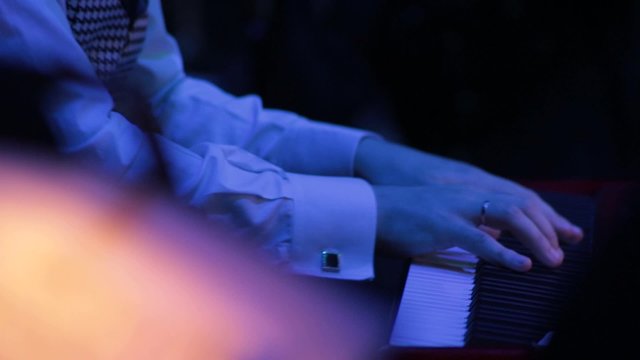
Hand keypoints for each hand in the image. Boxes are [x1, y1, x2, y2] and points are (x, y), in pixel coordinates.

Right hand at [373, 183, 582, 271]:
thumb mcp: (440, 214)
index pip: (516, 197)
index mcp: (466, 191)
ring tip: (552, 259)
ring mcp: (454, 207)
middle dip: (548, 226)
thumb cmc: (399, 215)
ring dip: (535, 238)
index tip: (565, 232)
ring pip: (508, 216)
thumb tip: (490, 236)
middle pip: (519, 203)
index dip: (544, 214)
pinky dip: (504, 254)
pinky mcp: (440, 224)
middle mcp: (466, 194)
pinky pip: (479, 239)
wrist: (365, 209)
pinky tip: (522, 265)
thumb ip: (467, 221)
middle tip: (565, 250)